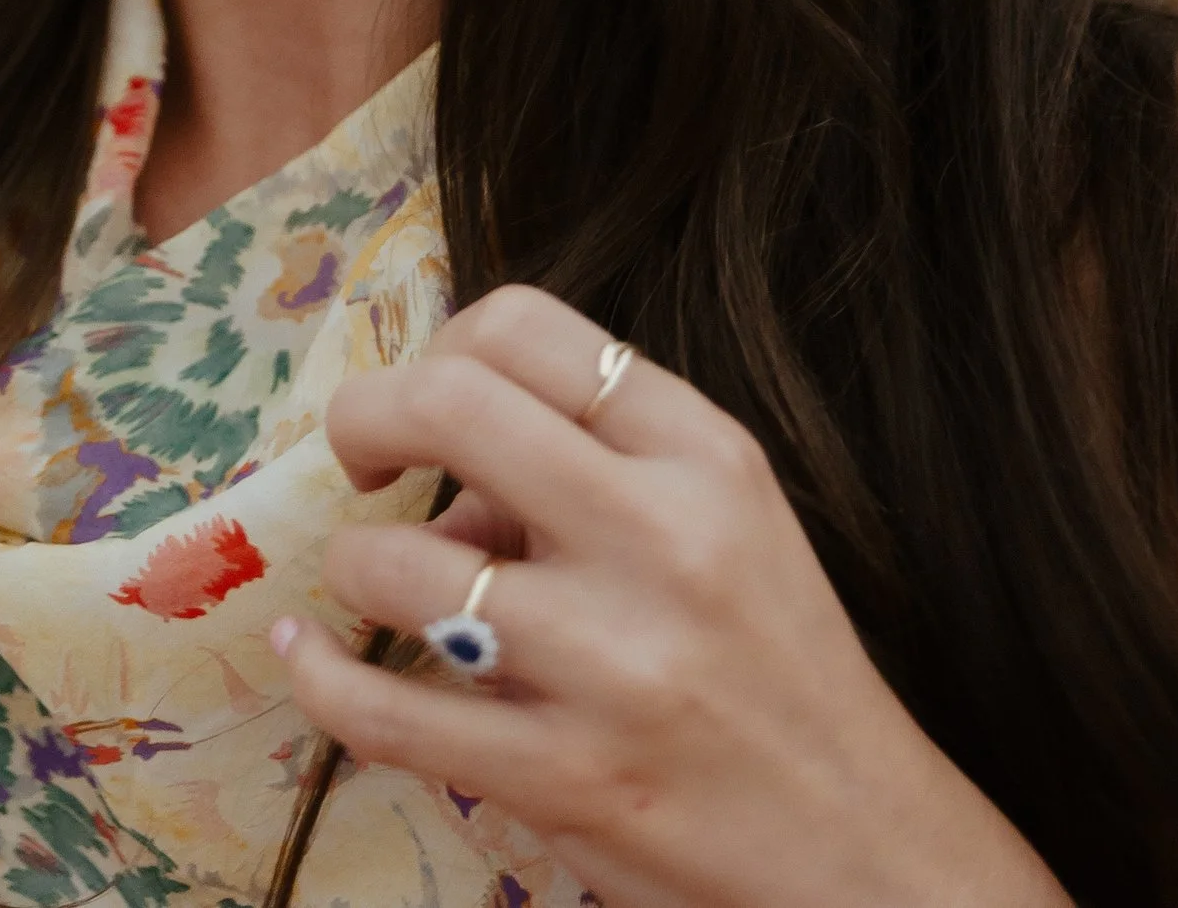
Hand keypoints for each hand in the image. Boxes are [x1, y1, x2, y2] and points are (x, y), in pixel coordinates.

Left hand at [268, 284, 1066, 907]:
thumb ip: (599, 460)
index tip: (427, 398)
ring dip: (358, 568)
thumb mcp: (726, 520)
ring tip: (379, 589)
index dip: (443, 344)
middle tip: (363, 459)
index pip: (529, 326)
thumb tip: (447, 462)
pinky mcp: (567, 780)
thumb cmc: (776, 665)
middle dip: (366, 417)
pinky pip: (387, 714)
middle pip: (450, 404)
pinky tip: (310, 657)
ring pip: (399, 564)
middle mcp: (660, 540)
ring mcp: (611, 665)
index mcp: (703, 456)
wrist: (867, 851)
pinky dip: (323, 678)